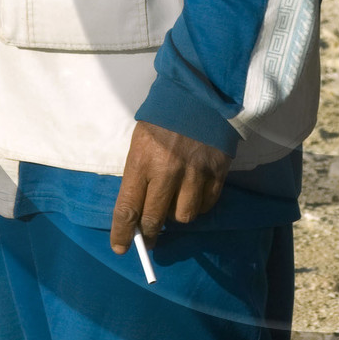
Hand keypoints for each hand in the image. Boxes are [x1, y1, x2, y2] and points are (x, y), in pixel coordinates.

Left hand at [110, 120, 231, 253]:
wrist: (201, 91)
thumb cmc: (164, 116)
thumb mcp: (141, 140)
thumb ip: (138, 173)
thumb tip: (137, 208)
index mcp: (142, 160)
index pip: (128, 207)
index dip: (122, 233)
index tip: (120, 247)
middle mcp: (168, 171)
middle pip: (154, 219)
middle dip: (149, 234)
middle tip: (148, 238)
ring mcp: (195, 173)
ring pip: (184, 217)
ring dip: (177, 216)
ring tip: (175, 204)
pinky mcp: (217, 172)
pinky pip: (207, 205)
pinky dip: (199, 205)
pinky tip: (194, 194)